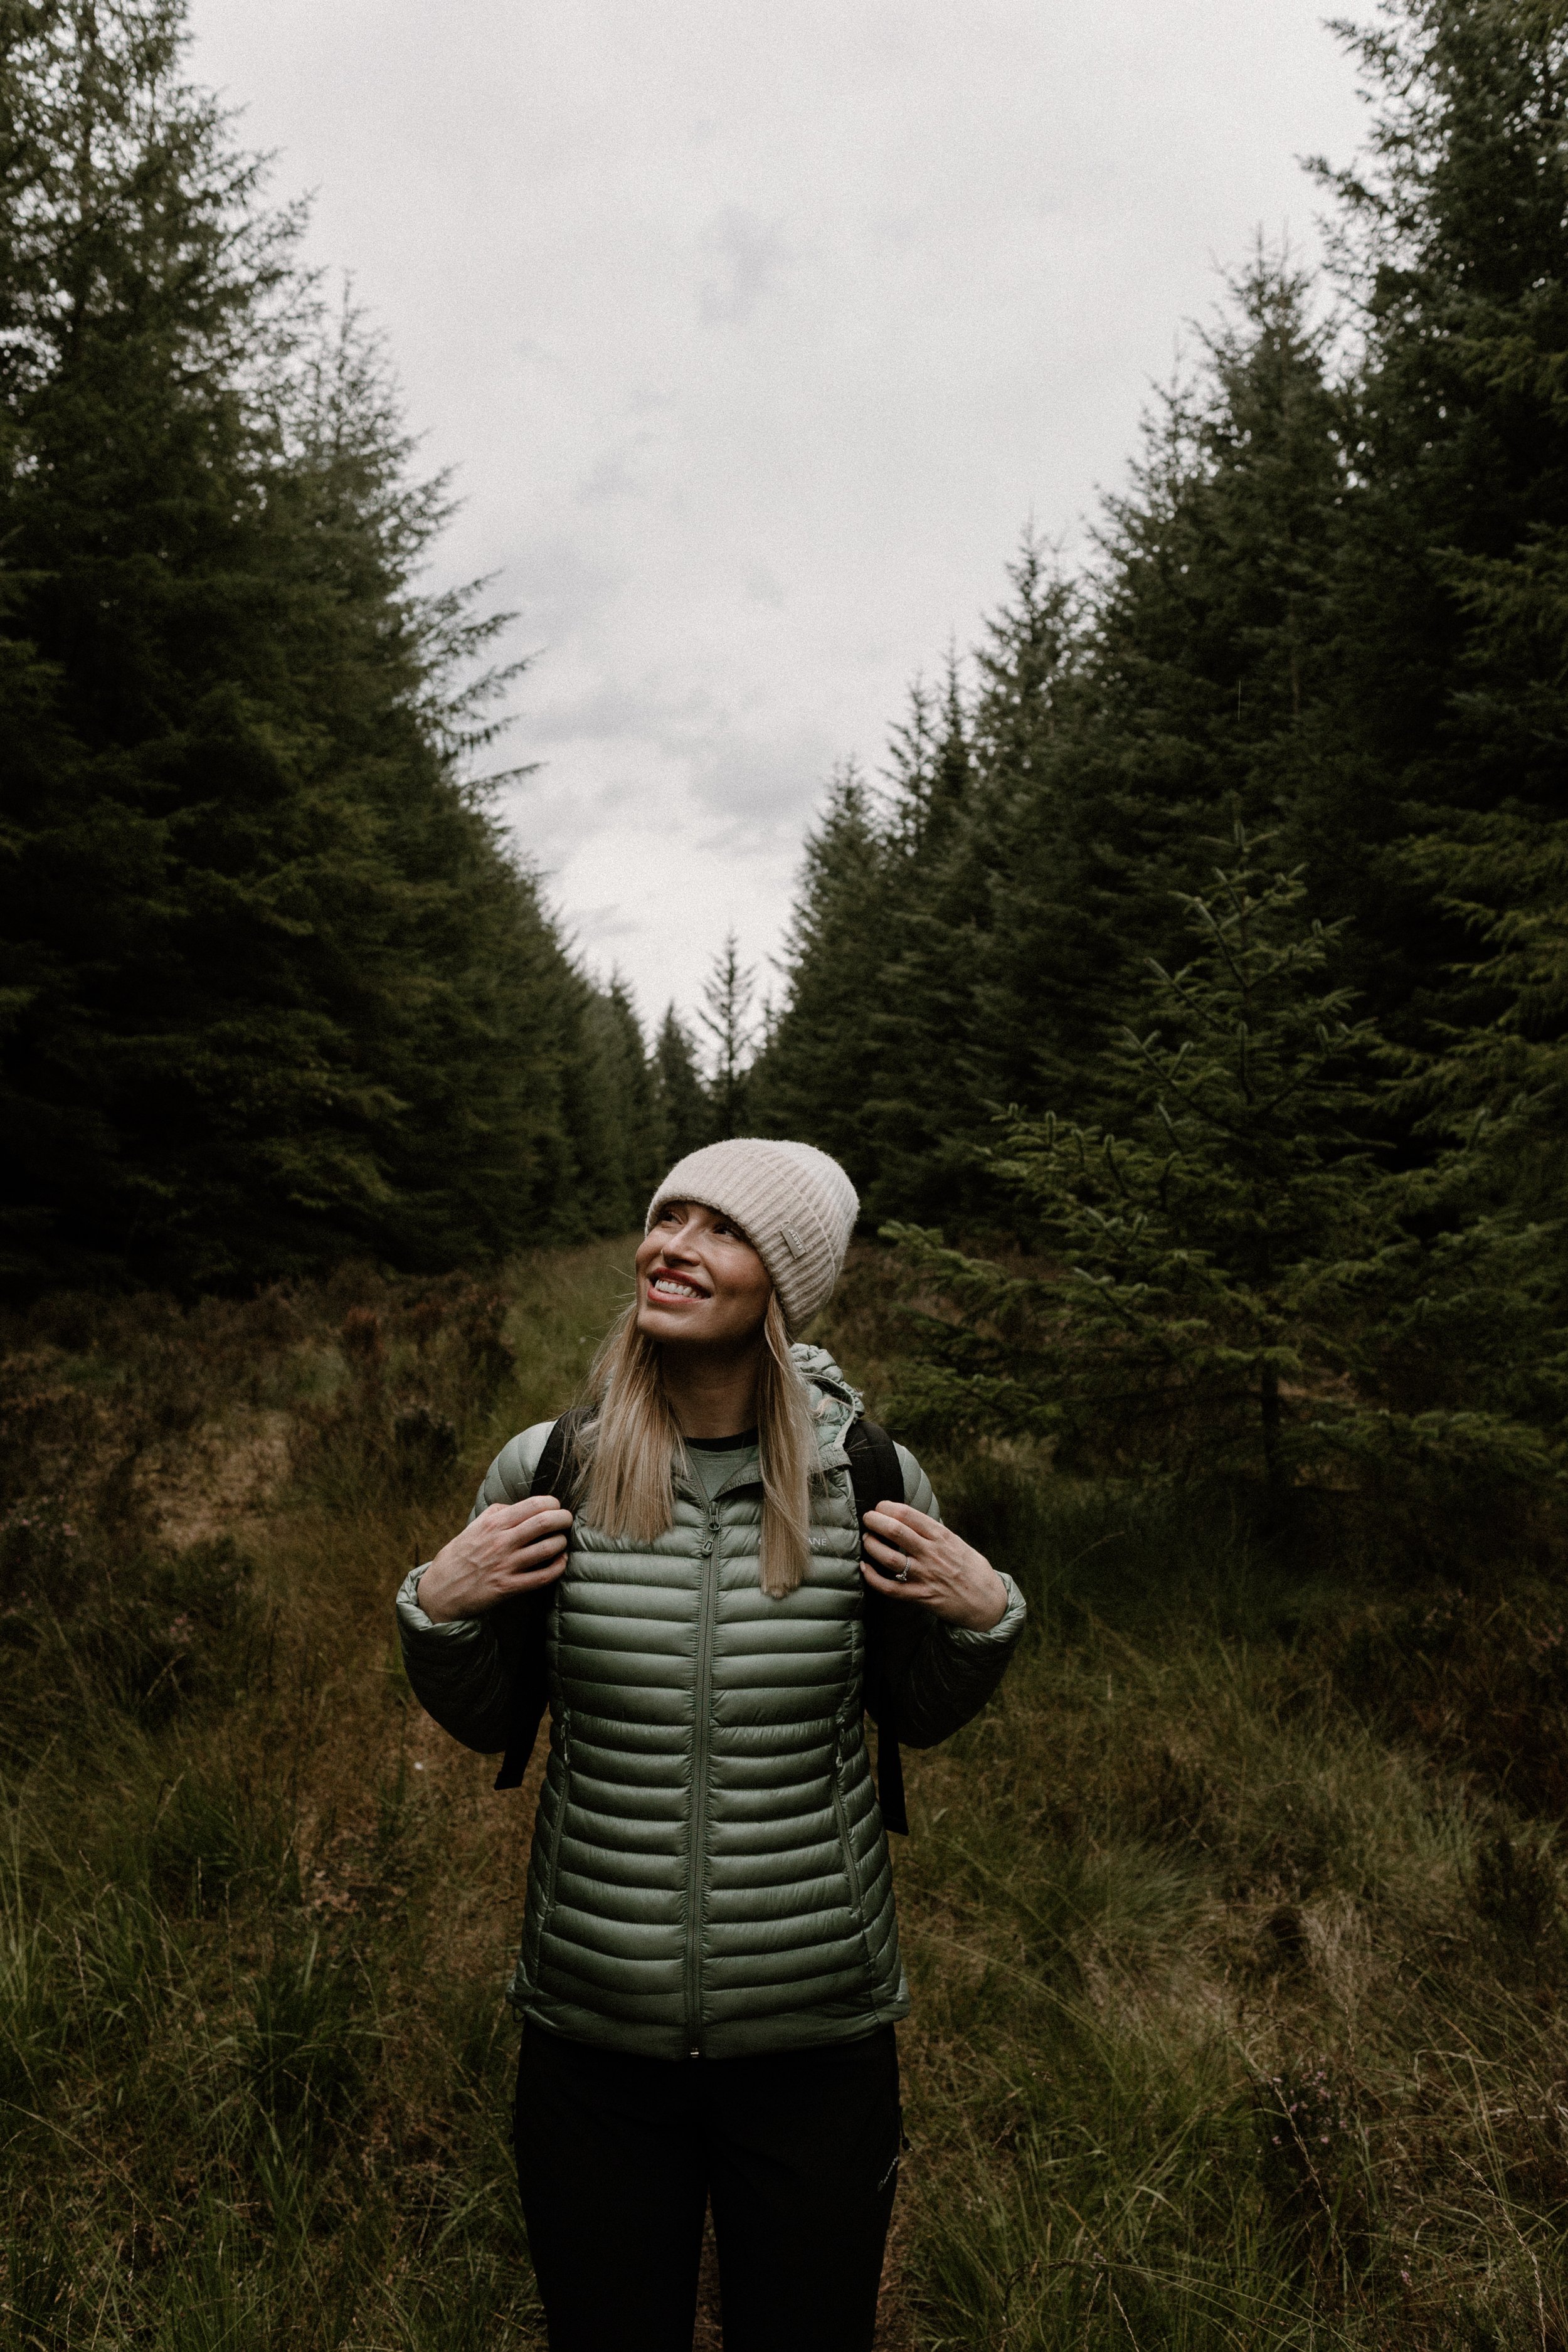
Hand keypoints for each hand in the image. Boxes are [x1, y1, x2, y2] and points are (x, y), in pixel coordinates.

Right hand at [416, 1496, 571, 1623]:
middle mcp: (501, 1542)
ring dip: (562, 1542)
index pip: (532, 1505)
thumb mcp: (473, 1528)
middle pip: (544, 1522)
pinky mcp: (508, 1587)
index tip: (555, 1507)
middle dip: (563, 1518)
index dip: (552, 1503)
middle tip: (567, 1520)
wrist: (439, 1591)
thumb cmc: (457, 1557)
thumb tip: (518, 1505)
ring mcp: (506, 1565)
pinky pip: (543, 1577)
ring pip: (548, 1548)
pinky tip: (561, 1562)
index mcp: (493, 1524)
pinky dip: (558, 1567)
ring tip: (562, 1541)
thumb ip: (495, 1513)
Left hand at [861, 1502, 1007, 1631]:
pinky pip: (890, 1588)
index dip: (888, 1507)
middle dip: (875, 1521)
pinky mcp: (921, 1596)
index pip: (909, 1515)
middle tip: (868, 1518)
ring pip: (889, 1558)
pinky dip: (873, 1577)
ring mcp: (926, 1576)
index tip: (880, 1507)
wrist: (987, 1602)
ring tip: (867, 1540)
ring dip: (872, 1546)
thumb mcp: (956, 1542)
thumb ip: (934, 1532)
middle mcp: (932, 1554)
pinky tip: (865, 1568)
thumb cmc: (971, 1568)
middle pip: (896, 1531)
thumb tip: (908, 1518)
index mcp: (942, 1537)